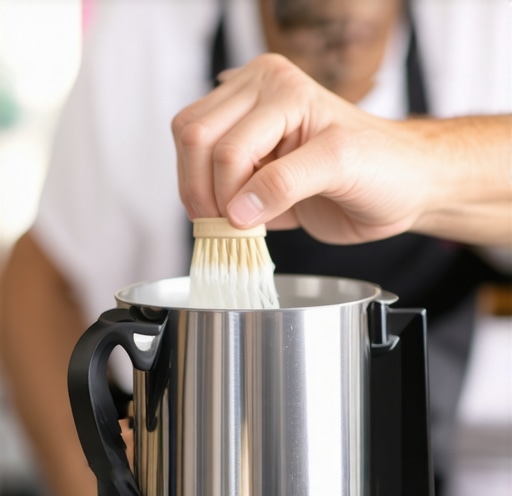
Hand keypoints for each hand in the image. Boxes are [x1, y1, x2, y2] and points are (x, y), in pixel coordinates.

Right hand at [172, 53, 432, 244]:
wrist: (398, 184)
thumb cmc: (384, 168)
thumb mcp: (342, 167)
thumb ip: (286, 183)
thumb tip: (235, 211)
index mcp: (280, 87)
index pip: (229, 146)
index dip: (231, 193)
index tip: (246, 225)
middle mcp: (255, 93)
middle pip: (195, 139)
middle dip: (206, 191)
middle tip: (230, 225)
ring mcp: (244, 119)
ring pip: (188, 147)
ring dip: (200, 192)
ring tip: (230, 219)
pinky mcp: (241, 146)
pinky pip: (197, 164)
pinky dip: (204, 193)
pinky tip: (231, 211)